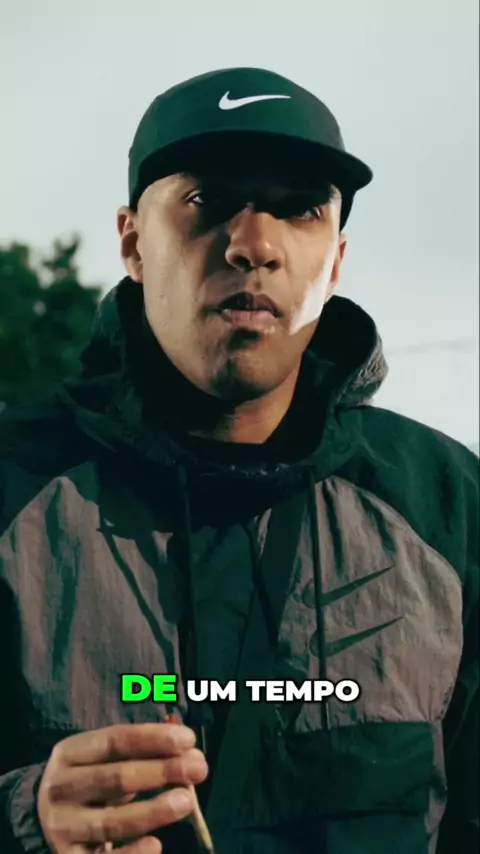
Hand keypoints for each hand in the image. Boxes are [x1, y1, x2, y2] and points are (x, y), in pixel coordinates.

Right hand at [37, 722, 207, 852]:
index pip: (114, 741)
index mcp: (69, 753)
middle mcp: (59, 788)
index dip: (153, 738)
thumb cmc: (94, 782)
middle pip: (114, 778)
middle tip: (198, 769)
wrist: (54, 820)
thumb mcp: (108, 761)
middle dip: (160, 772)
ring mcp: (61, 827)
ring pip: (110, 822)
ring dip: (152, 811)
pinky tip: (156, 845)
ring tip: (186, 802)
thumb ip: (144, 755)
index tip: (188, 739)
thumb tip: (191, 756)